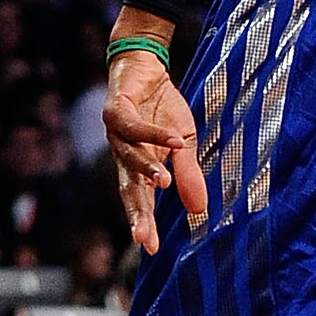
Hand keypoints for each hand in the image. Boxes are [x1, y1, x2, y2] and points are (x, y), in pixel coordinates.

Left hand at [104, 49, 205, 255]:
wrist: (146, 66)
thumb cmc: (162, 108)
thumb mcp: (183, 143)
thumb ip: (187, 174)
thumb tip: (200, 211)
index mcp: (138, 167)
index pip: (141, 200)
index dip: (144, 223)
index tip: (151, 249)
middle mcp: (122, 154)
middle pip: (128, 187)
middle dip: (136, 212)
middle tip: (142, 237)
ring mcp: (116, 133)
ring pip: (128, 157)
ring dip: (147, 169)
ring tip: (165, 182)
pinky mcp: (116, 109)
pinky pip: (135, 126)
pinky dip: (155, 133)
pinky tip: (174, 140)